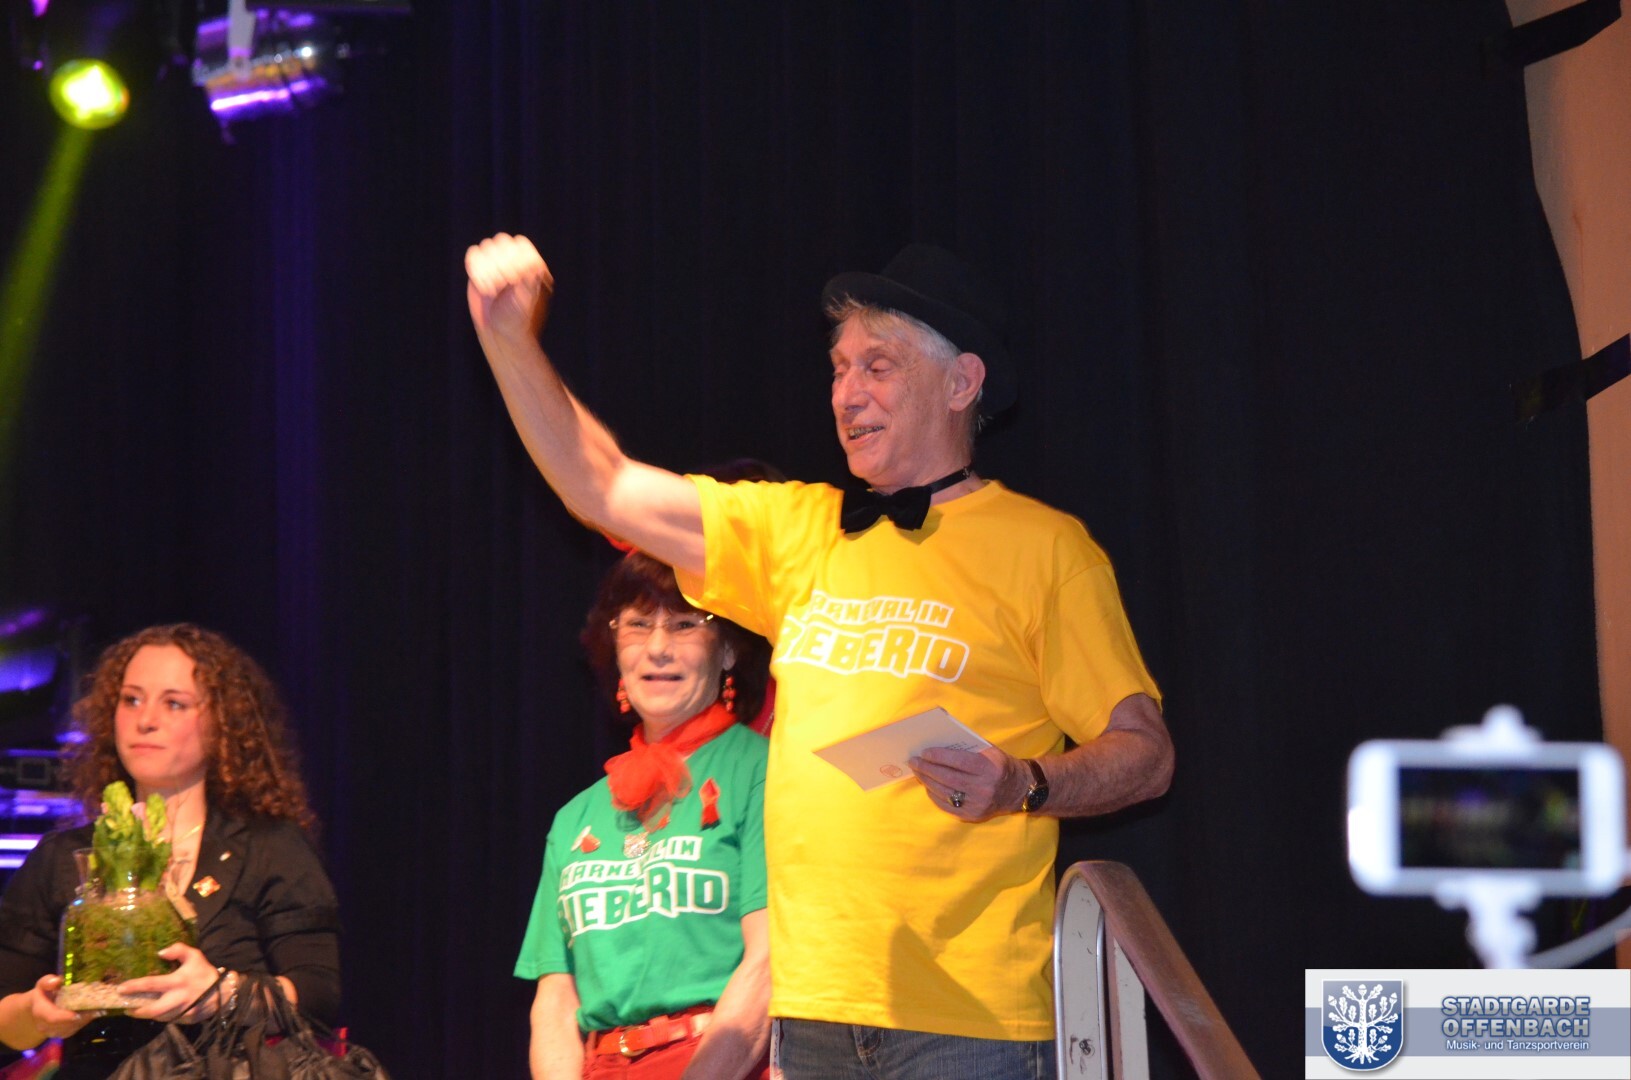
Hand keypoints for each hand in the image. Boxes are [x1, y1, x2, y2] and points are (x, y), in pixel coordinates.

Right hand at [27, 974, 99, 1040]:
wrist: (38, 1009)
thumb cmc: (43, 994)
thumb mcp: (42, 985)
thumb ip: (47, 982)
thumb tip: (57, 980)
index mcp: (40, 1012)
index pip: (52, 1018)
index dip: (65, 1017)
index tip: (78, 1014)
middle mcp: (46, 1026)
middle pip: (66, 1024)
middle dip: (82, 1017)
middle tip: (99, 1009)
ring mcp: (56, 1032)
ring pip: (74, 1027)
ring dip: (87, 1018)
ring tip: (100, 1009)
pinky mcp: (65, 1033)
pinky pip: (77, 1028)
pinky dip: (87, 1020)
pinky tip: (97, 1011)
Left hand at [118, 943, 224, 1022]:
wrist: (224, 992)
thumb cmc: (205, 972)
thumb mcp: (195, 956)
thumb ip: (178, 950)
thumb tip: (160, 952)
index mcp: (178, 982)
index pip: (151, 984)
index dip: (134, 987)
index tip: (121, 988)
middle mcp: (178, 999)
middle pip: (151, 1010)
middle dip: (136, 1011)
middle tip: (126, 1008)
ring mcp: (182, 1012)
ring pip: (158, 1017)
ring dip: (147, 1014)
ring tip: (139, 1009)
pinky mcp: (185, 1020)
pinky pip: (168, 1019)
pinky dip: (160, 1016)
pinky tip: (157, 1011)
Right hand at [466, 232, 553, 342]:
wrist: (499, 333)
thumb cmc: (517, 321)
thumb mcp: (526, 303)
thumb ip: (529, 283)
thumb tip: (535, 266)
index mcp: (532, 264)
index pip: (522, 245)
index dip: (515, 259)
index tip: (513, 281)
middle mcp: (514, 260)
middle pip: (503, 241)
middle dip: (500, 263)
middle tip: (501, 286)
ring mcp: (496, 262)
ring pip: (487, 245)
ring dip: (487, 267)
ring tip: (492, 291)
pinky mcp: (479, 268)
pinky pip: (473, 253)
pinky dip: (474, 267)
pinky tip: (482, 287)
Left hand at [909, 745, 1027, 821]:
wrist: (1019, 790)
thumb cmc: (1000, 765)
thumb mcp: (990, 751)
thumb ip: (967, 748)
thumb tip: (938, 744)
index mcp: (990, 768)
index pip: (959, 761)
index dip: (939, 756)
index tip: (924, 752)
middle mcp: (984, 788)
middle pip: (949, 778)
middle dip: (927, 769)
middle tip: (914, 762)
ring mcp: (978, 804)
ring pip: (945, 793)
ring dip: (928, 781)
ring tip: (918, 772)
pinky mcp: (973, 815)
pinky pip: (948, 806)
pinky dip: (935, 796)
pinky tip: (929, 786)